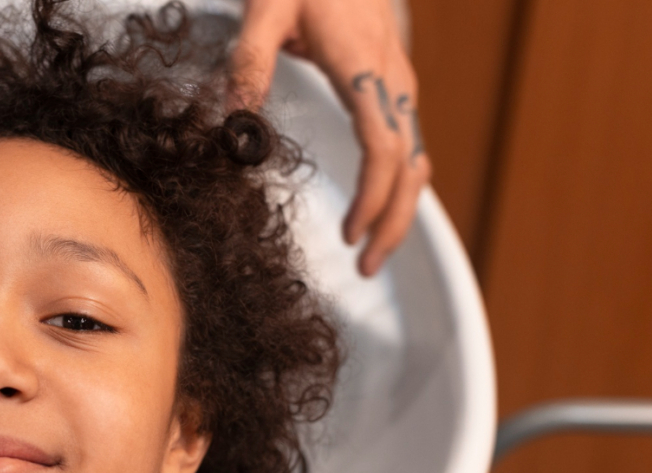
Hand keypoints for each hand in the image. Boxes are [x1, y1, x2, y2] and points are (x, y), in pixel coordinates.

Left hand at [230, 0, 429, 275]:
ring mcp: (398, 87)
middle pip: (409, 166)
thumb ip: (250, 61)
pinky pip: (409, 148)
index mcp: (365, 67)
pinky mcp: (393, 90)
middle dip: (392, 222)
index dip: (373, 196)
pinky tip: (379, 214)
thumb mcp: (268, 7)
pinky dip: (400, 189)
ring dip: (400, 212)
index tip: (351, 233)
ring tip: (372, 254)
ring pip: (417, 161)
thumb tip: (234, 117)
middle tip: (365, 267)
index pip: (382, 146)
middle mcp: (392, 82)